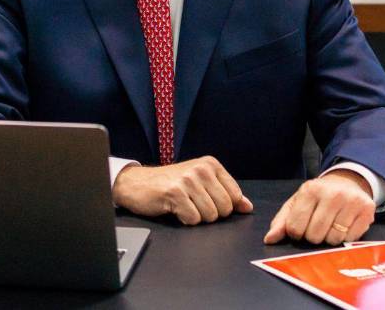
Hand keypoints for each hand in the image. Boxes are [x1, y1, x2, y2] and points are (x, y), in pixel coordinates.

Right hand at [112, 156, 253, 224]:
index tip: (208, 201)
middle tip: (193, 204)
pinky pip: (193, 219)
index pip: (235, 196)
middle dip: (211, 213)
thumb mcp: (200, 182)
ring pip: (210, 216)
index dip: (224, 206)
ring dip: (197, 217)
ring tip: (184, 205)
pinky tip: (175, 209)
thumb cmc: (169, 183)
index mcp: (210, 164)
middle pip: (225, 208)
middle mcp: (201, 169)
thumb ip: (226, 192)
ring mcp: (188, 180)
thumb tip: (247, 206)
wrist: (137, 183)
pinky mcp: (175, 193)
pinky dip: (185, 220)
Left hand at [263, 169, 374, 245]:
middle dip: (313, 236)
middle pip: (314, 236)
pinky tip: (344, 225)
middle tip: (317, 225)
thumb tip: (269, 239)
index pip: (295, 228)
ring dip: (329, 238)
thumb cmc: (318, 196)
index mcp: (310, 190)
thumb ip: (282, 222)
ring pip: (333, 240)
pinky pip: (350, 239)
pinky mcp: (367, 211)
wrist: (347, 183)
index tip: (301, 226)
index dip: (296, 232)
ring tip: (331, 224)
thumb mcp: (297, 203)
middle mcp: (332, 194)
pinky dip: (345, 237)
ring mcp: (351, 202)